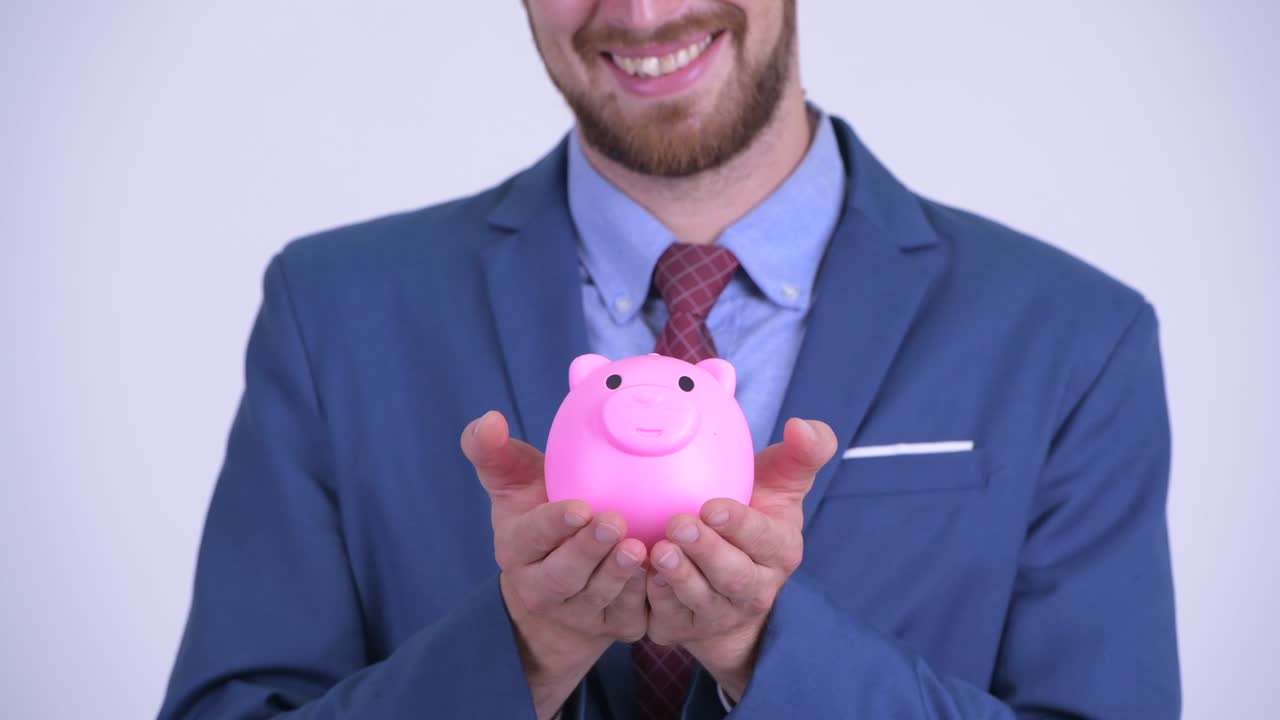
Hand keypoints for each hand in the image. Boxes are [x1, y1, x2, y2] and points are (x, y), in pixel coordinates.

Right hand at [462, 411, 648, 719]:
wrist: (558, 590)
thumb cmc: (539, 518)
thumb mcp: (514, 484)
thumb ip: (494, 451)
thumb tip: (488, 420)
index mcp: (517, 548)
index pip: (531, 537)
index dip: (554, 525)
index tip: (580, 506)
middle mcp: (541, 587)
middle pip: (563, 575)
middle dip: (589, 550)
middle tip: (616, 522)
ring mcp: (577, 612)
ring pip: (597, 598)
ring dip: (619, 575)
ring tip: (640, 548)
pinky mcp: (612, 626)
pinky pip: (628, 616)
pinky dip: (645, 597)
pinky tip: (662, 573)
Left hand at [645, 417, 837, 701]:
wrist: (726, 581)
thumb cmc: (753, 516)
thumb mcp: (780, 483)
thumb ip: (801, 453)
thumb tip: (800, 425)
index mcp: (780, 551)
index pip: (764, 539)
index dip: (740, 526)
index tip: (712, 506)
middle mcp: (754, 589)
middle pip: (733, 577)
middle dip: (706, 552)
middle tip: (677, 524)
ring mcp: (718, 613)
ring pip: (700, 601)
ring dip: (678, 579)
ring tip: (656, 551)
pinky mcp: (684, 628)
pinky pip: (666, 619)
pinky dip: (650, 600)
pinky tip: (635, 576)